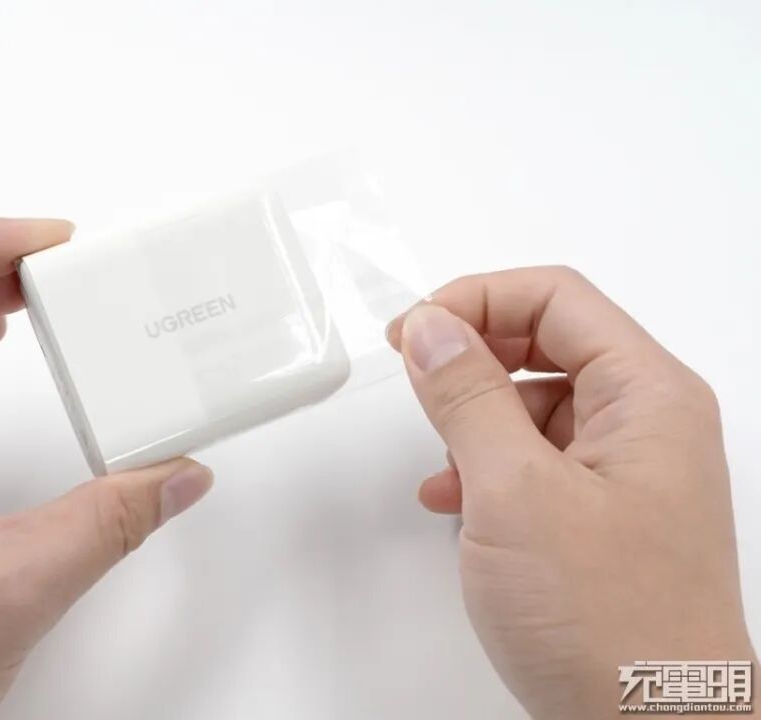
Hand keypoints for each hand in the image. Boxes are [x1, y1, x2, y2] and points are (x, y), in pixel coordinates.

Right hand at [388, 267, 755, 717]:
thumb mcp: (516, 492)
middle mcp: (647, 423)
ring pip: (536, 401)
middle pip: (549, 341)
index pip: (557, 297)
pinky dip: (487, 464)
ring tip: (440, 457)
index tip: (415, 330)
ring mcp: (627, 472)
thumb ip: (468, 397)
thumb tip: (432, 327)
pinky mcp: (602, 515)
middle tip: (413, 371)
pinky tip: (452, 497)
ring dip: (476, 416)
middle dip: (473, 352)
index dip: (477, 298)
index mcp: (648, 396)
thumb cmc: (609, 622)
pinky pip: (537, 458)